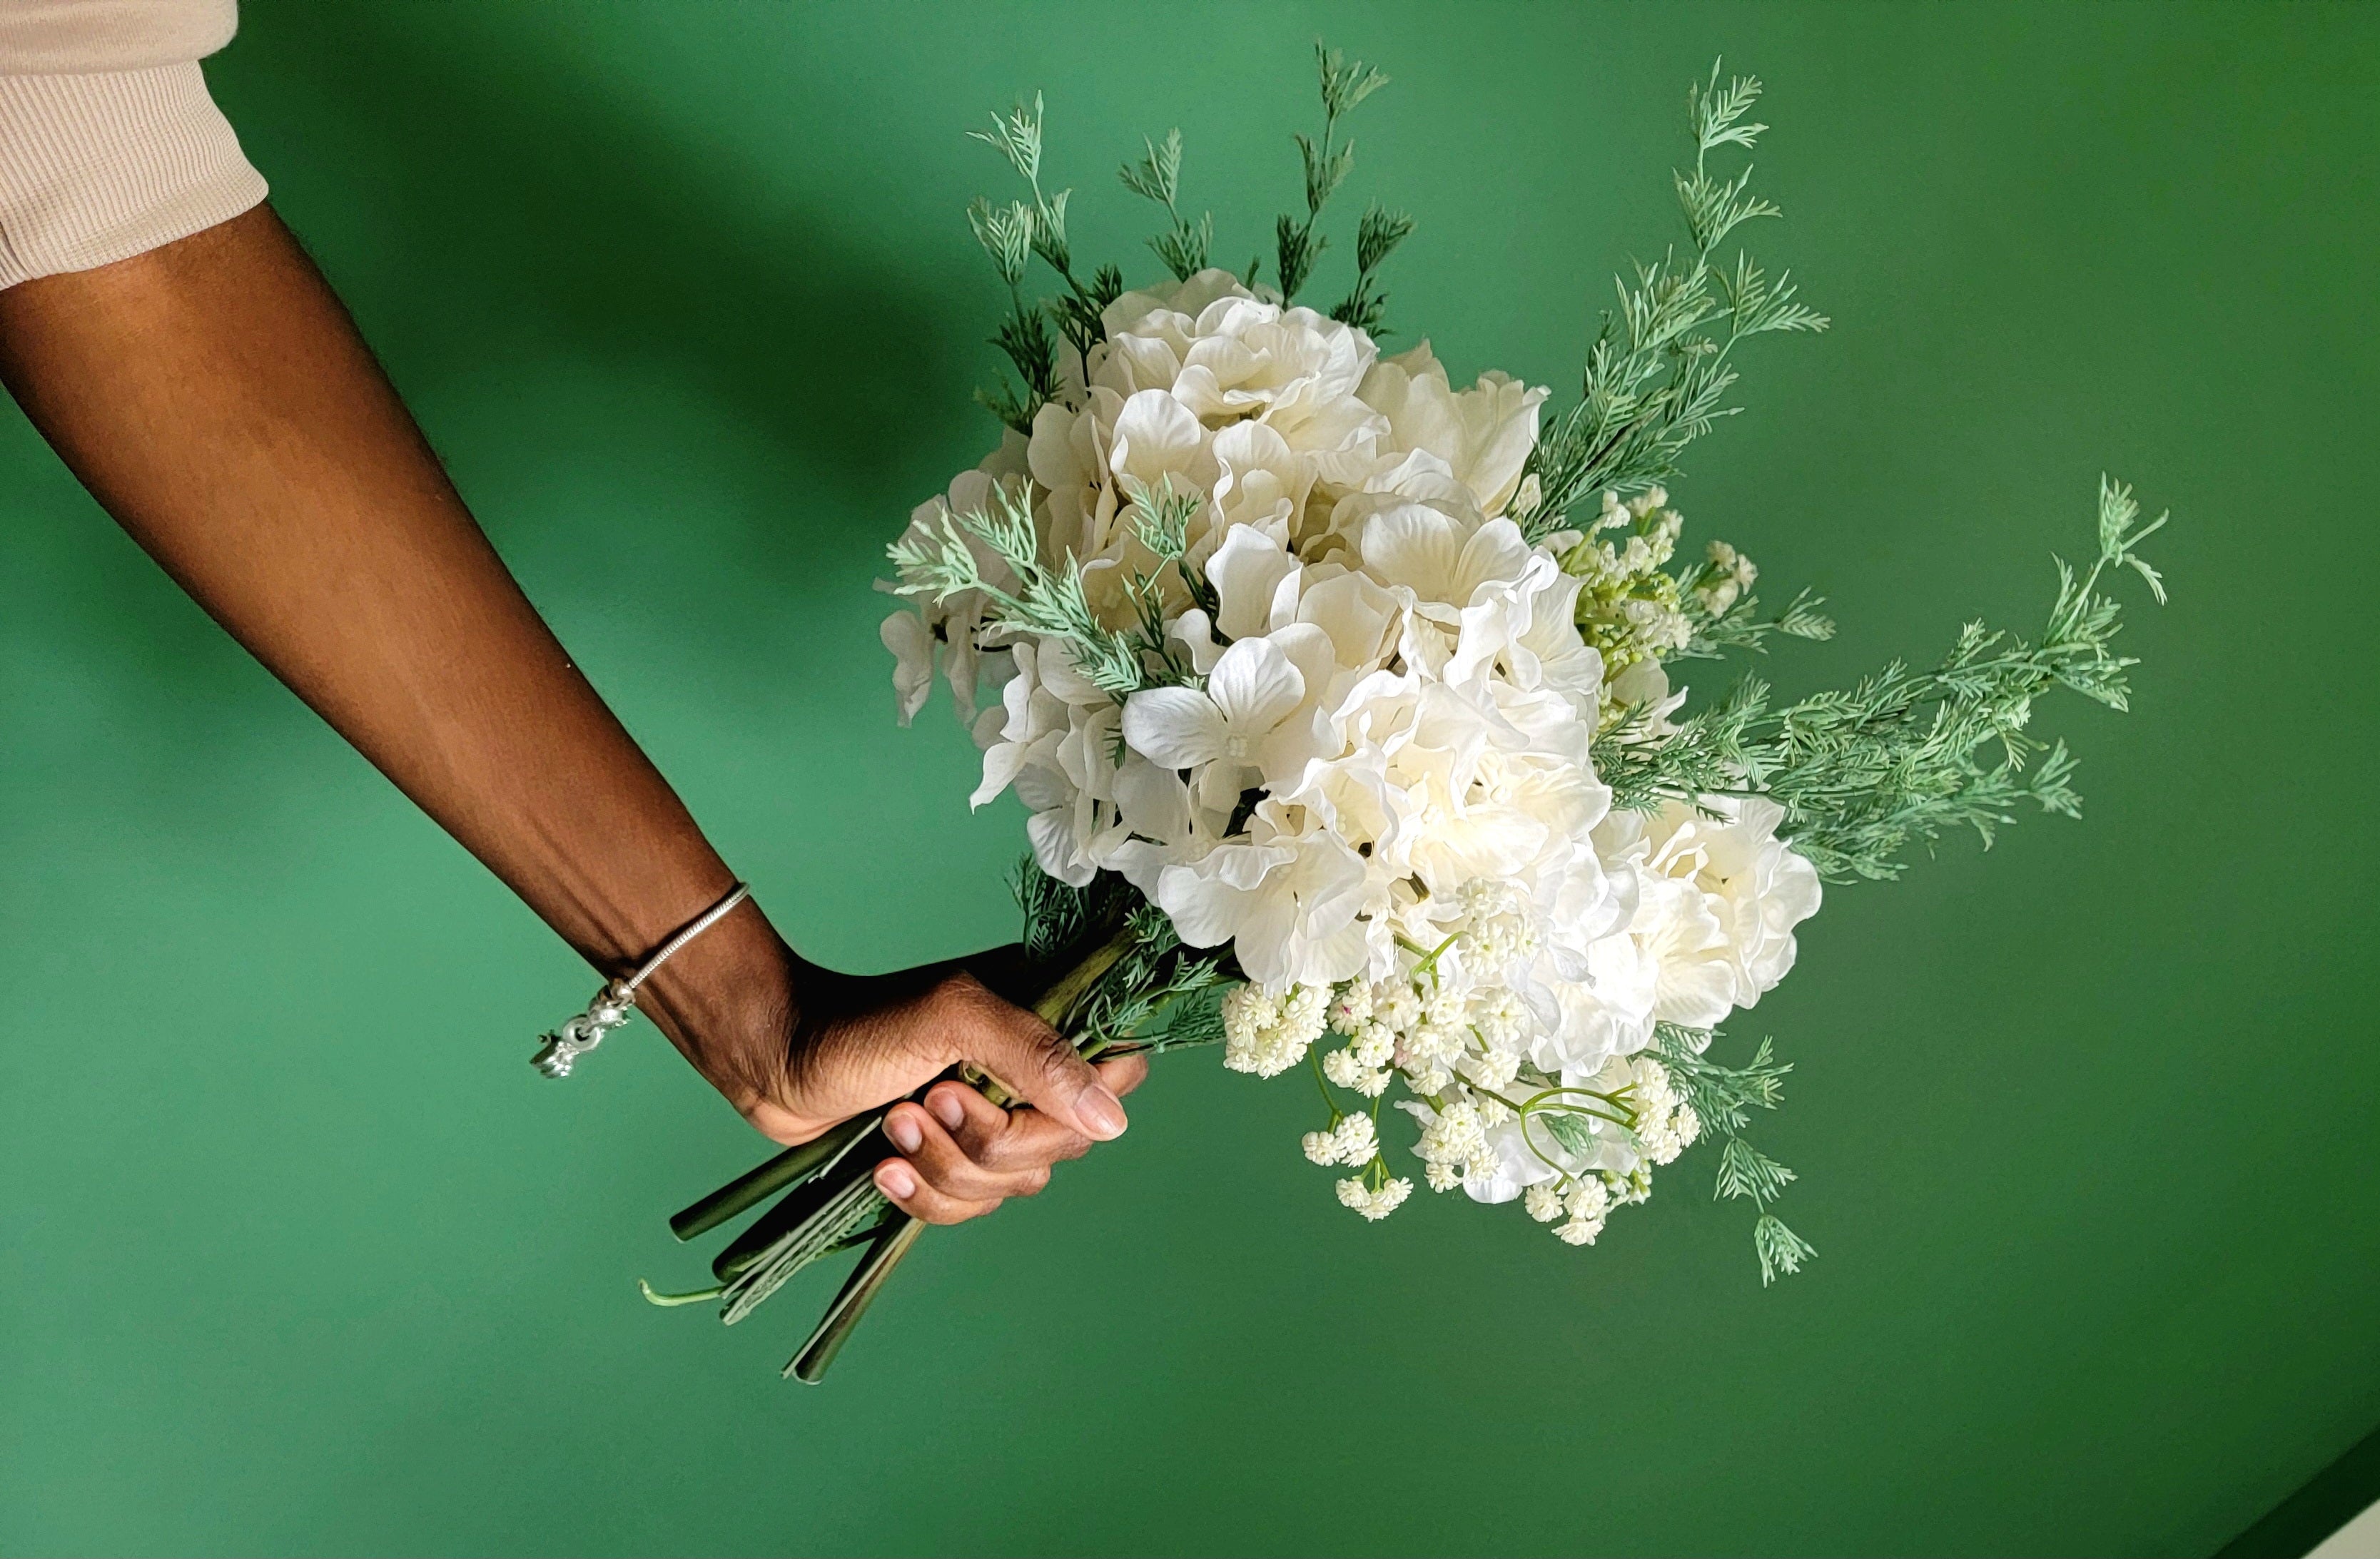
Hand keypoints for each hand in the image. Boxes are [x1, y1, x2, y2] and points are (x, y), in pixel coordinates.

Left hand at [683, 949, 1146, 1226]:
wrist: (773, 1059)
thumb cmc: (858, 1023)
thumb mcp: (951, 1018)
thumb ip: (1035, 1056)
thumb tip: (1112, 1121)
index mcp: (1044, 1021)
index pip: (1117, 1074)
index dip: (1083, 1103)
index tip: (1019, 1095)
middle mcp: (1027, 1074)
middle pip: (1063, 1145)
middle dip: (990, 1140)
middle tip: (929, 1100)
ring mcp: (988, 1120)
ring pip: (1014, 1185)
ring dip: (946, 1166)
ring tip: (892, 1125)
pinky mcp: (947, 1162)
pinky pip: (969, 1210)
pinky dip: (925, 1197)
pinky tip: (884, 1170)